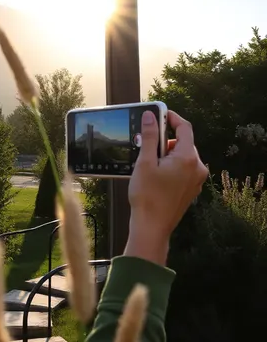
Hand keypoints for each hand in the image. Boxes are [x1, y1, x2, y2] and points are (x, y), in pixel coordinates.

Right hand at [125, 110, 207, 264]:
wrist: (151, 228)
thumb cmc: (147, 196)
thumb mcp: (145, 162)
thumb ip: (150, 137)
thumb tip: (150, 117)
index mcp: (188, 158)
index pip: (185, 128)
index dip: (172, 118)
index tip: (159, 114)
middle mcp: (197, 168)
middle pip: (184, 143)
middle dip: (166, 140)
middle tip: (147, 144)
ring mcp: (196, 180)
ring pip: (183, 156)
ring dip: (167, 154)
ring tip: (149, 163)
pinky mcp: (191, 189)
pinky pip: (183, 169)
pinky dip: (171, 166)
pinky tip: (155, 175)